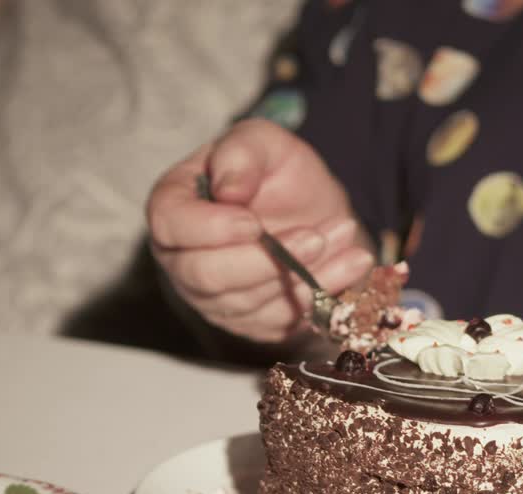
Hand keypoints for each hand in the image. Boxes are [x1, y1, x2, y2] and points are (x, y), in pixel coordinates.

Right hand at [146, 119, 373, 343]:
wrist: (310, 210)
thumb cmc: (274, 172)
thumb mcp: (262, 141)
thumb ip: (241, 153)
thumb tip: (229, 190)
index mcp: (173, 208)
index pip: (170, 225)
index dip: (209, 228)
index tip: (253, 222)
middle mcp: (182, 261)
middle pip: (205, 276)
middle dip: (265, 260)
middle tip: (314, 236)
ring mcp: (214, 299)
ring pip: (248, 301)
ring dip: (302, 272)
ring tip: (343, 234)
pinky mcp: (250, 323)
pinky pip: (281, 319)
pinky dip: (322, 291)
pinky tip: (352, 261)